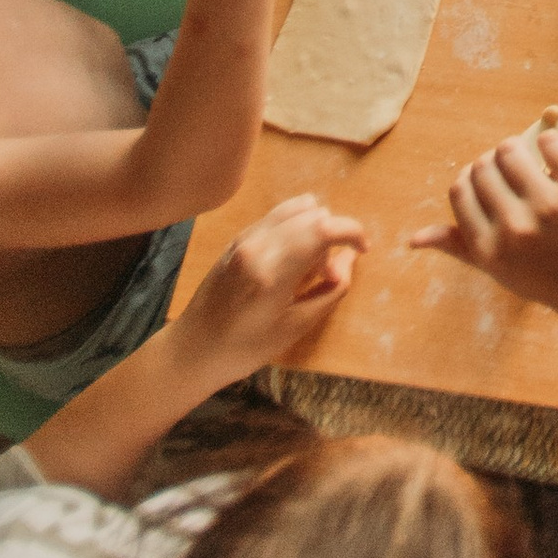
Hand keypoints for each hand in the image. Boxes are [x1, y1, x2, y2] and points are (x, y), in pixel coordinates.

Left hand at [173, 191, 362, 383]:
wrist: (194, 349)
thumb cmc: (246, 348)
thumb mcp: (296, 327)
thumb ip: (330, 290)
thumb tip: (349, 260)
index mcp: (273, 270)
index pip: (323, 227)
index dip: (352, 231)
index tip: (363, 250)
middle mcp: (257, 243)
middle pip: (313, 212)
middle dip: (332, 236)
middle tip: (329, 273)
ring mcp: (244, 237)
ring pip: (296, 208)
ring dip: (314, 228)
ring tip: (310, 265)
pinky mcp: (237, 238)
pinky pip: (277, 217)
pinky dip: (295, 229)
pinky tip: (290, 262)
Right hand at [410, 128, 557, 323]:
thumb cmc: (547, 280)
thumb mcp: (498, 270)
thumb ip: (458, 247)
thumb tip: (412, 239)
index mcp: (488, 248)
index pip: (460, 189)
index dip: (470, 177)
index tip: (487, 179)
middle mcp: (513, 228)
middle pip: (483, 167)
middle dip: (492, 162)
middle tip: (510, 169)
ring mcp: (547, 208)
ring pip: (511, 150)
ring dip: (515, 147)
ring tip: (526, 156)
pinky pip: (552, 144)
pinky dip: (549, 140)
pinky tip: (551, 148)